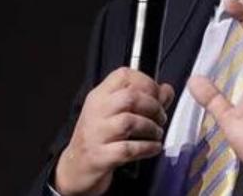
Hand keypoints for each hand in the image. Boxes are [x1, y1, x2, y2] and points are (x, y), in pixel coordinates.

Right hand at [54, 67, 174, 195]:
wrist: (75, 168)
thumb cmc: (98, 137)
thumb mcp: (115, 113)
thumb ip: (143, 100)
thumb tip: (166, 90)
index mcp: (99, 96)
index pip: (123, 75)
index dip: (146, 81)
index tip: (157, 93)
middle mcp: (96, 111)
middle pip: (130, 97)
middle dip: (153, 106)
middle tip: (161, 116)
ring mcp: (96, 134)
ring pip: (129, 122)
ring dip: (151, 127)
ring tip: (157, 133)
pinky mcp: (100, 156)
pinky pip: (128, 148)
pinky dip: (146, 148)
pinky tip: (153, 148)